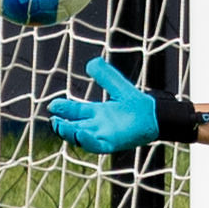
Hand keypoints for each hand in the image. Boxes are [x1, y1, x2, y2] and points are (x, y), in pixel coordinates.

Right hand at [49, 57, 204, 151]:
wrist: (156, 115)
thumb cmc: (139, 104)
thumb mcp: (118, 87)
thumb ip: (106, 76)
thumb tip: (92, 62)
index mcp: (97, 113)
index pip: (75, 112)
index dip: (63, 109)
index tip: (52, 105)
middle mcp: (98, 125)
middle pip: (74, 126)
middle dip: (62, 125)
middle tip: (53, 120)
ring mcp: (104, 135)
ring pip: (81, 137)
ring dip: (70, 133)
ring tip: (60, 126)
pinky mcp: (112, 143)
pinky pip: (97, 145)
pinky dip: (87, 141)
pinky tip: (80, 133)